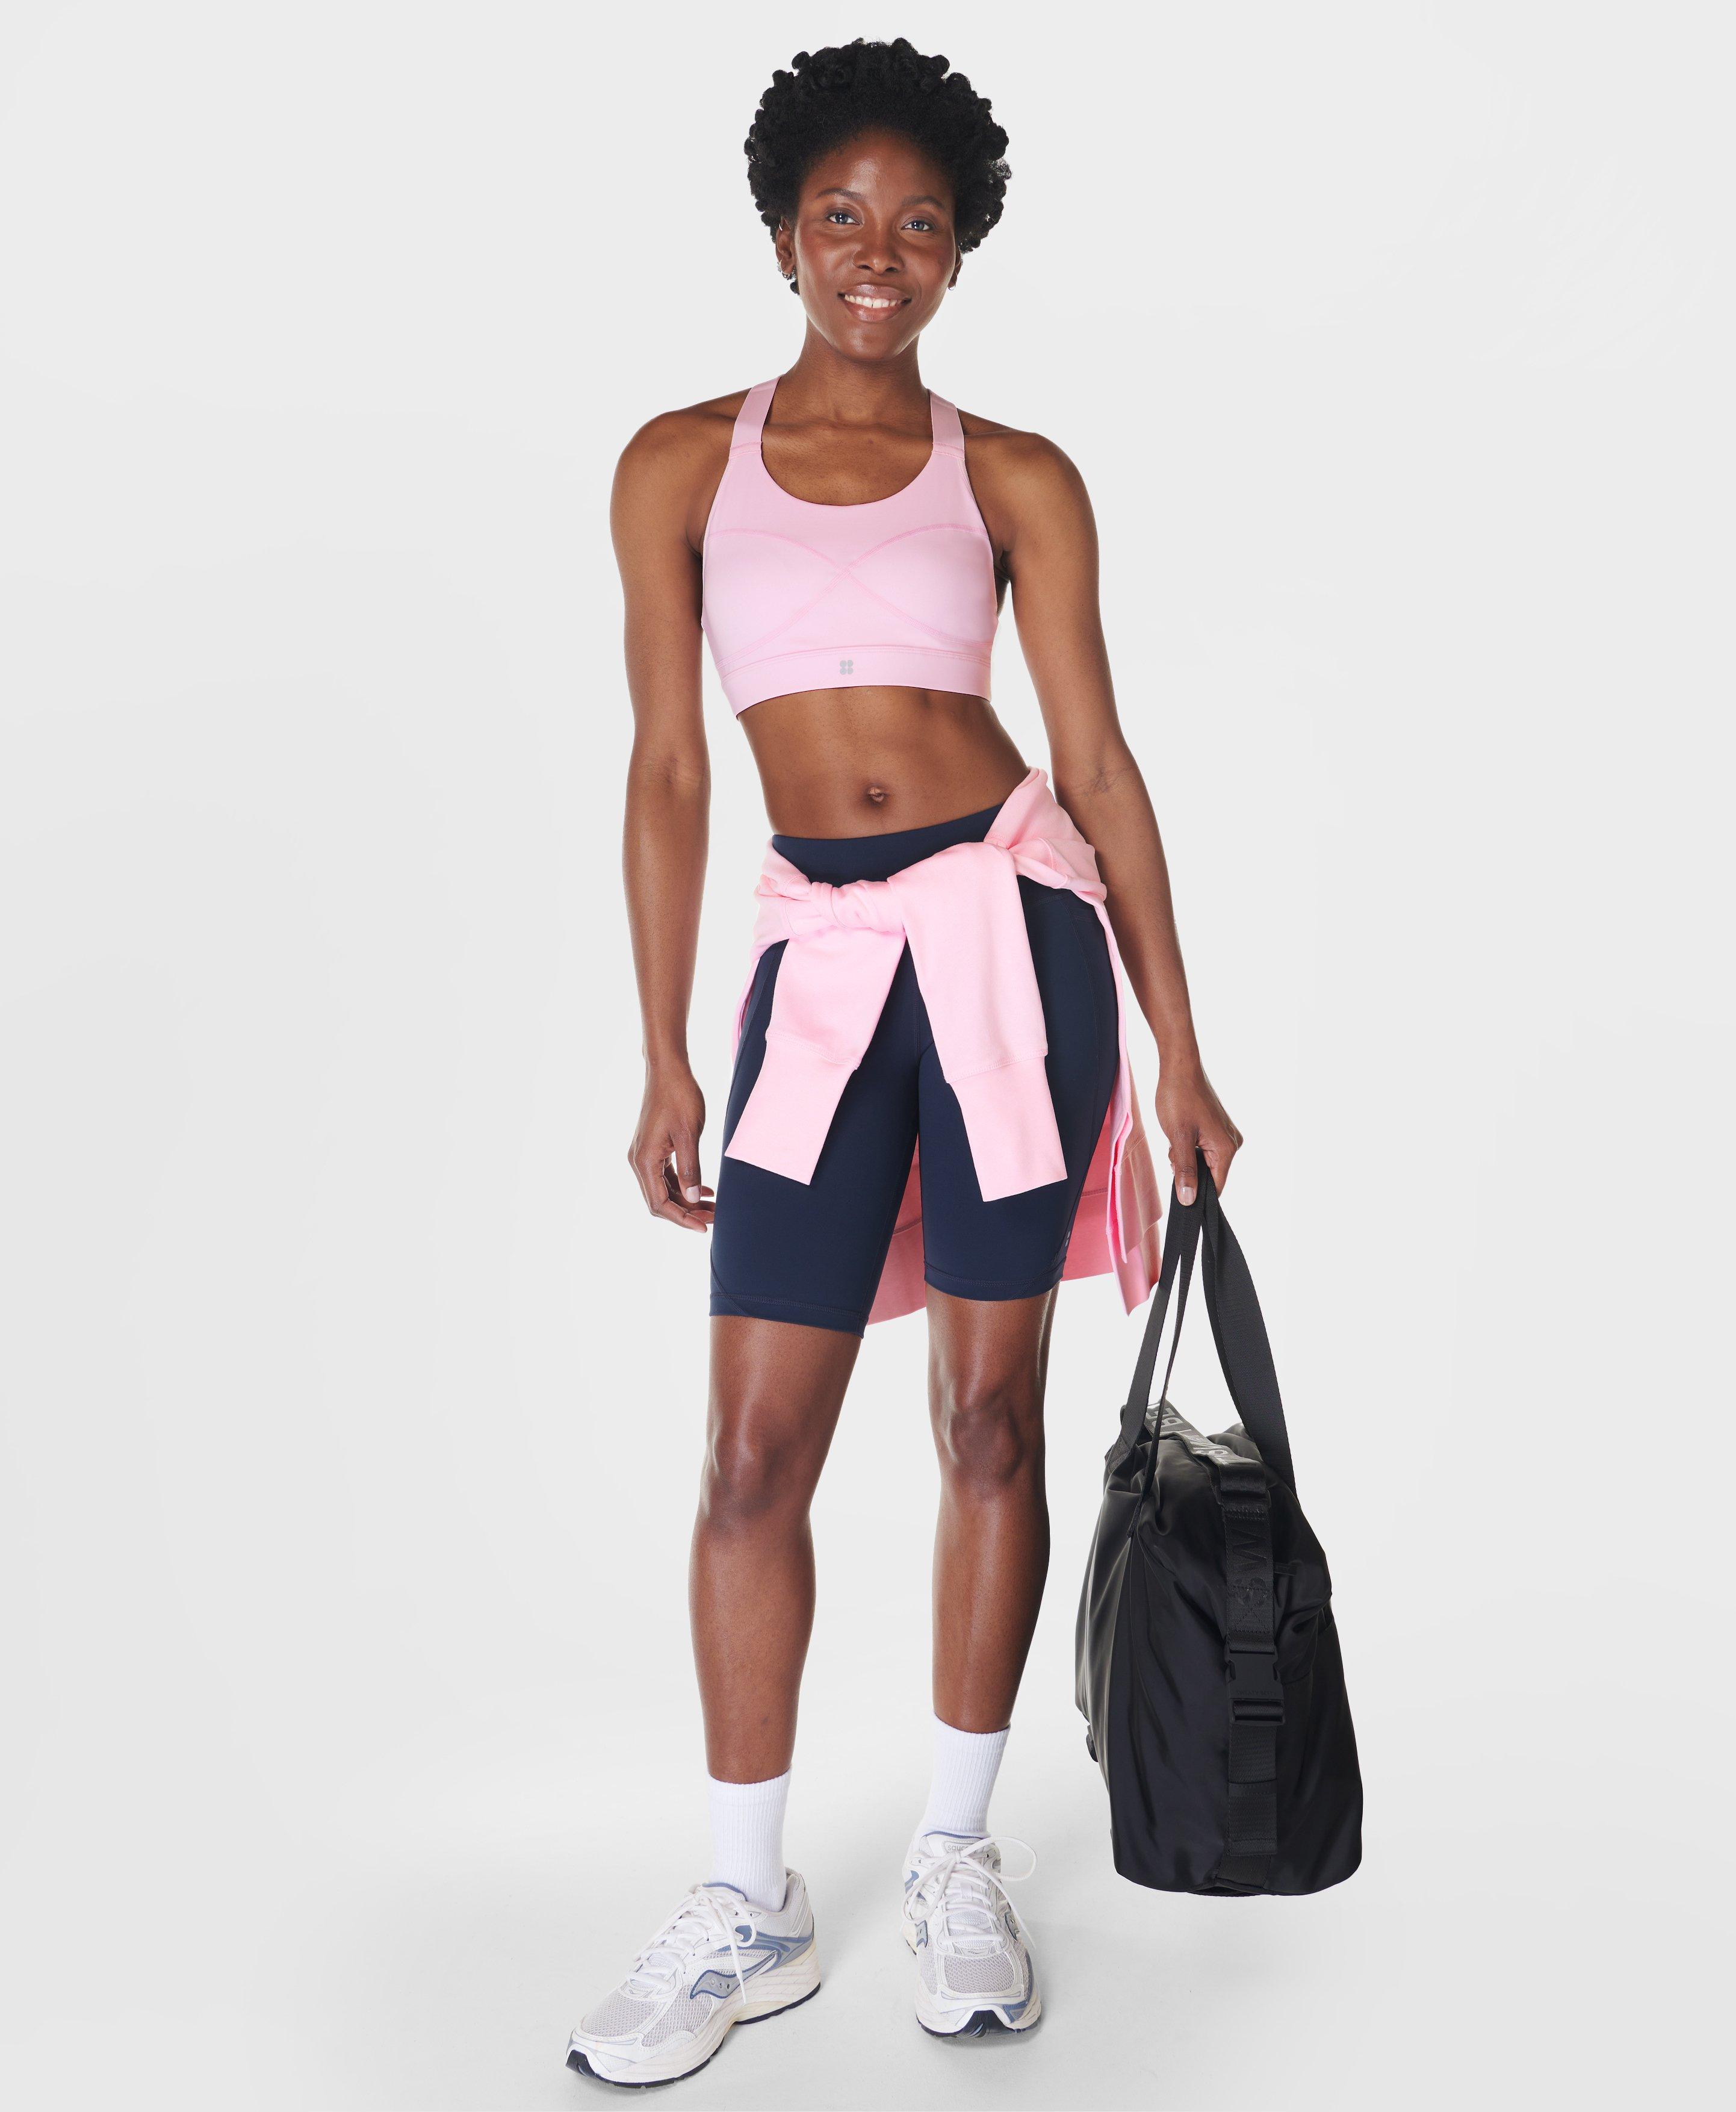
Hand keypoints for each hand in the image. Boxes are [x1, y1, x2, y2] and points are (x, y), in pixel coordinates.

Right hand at [629, 1063, 713, 1230]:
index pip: (659, 1203)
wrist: (668, 1069)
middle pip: (659, 1200)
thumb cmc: (679, 1096)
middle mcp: (639, 1160)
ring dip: (686, 1200)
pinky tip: (704, 1189)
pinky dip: (683, 1185)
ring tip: (713, 1206)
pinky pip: (666, 1175)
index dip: (682, 1219)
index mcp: (644, 1160)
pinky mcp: (653, 1148)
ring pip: (664, 1189)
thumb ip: (690, 1169)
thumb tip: (692, 1198)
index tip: (704, 1227)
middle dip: (686, 1212)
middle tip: (714, 1217)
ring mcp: (644, 1154)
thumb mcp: (689, 1135)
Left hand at [1153, 1063, 1241, 1203]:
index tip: (1178, 1188)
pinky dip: (1188, 1146)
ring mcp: (1224, 1134)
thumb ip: (1184, 1171)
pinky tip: (1179, 1133)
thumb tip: (1189, 1199)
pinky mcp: (1216, 1127)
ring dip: (1185, 1157)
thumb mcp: (1178, 1138)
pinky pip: (1202, 1148)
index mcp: (1226, 1149)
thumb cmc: (1179, 1098)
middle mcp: (1231, 1143)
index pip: (1215, 1187)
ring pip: (1203, 1161)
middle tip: (1172, 1151)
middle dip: (1187, 1169)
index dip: (1196, 1192)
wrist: (1179, 1067)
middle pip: (1209, 1174)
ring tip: (1175, 1137)